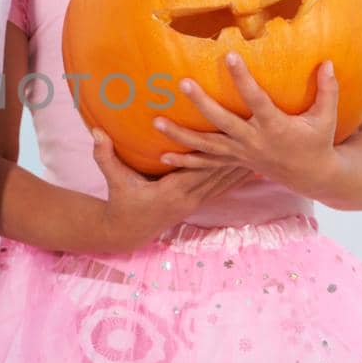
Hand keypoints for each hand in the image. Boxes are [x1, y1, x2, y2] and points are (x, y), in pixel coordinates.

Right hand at [92, 127, 254, 250]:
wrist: (128, 231)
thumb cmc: (121, 202)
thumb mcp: (113, 179)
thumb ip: (105, 155)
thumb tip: (95, 131)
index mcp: (171, 190)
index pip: (197, 167)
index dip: (213, 150)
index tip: (228, 132)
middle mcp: (189, 198)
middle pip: (219, 172)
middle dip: (238, 154)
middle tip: (257, 135)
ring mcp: (196, 202)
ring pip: (226, 182)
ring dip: (244, 166)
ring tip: (266, 150)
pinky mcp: (198, 204)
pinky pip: (223, 189)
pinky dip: (239, 178)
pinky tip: (255, 170)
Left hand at [154, 54, 338, 196]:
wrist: (310, 175)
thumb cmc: (318, 140)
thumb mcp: (327, 117)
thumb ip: (328, 90)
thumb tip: (329, 62)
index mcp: (275, 126)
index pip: (256, 99)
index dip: (243, 79)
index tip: (230, 56)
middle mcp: (253, 140)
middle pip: (222, 122)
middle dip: (202, 104)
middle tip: (182, 83)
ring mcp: (240, 154)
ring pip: (206, 146)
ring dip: (180, 135)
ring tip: (156, 122)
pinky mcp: (233, 162)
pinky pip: (205, 164)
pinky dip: (184, 162)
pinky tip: (162, 155)